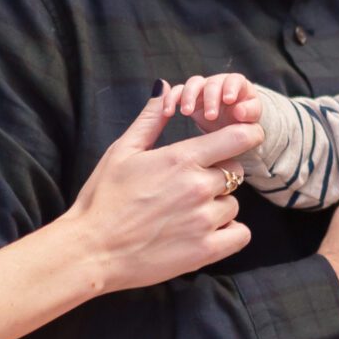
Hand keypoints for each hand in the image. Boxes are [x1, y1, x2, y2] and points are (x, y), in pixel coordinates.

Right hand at [65, 94, 260, 290]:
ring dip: (218, 206)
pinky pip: (240, 235)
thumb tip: (164, 87)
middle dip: (220, 174)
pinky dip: (229, 233)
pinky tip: (205, 232)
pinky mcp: (205, 251)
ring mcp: (204, 221)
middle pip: (236, 171)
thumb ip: (150, 119)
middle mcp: (199, 187)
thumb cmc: (103, 199)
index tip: (242, 139)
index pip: (238, 138)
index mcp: (181, 158)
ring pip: (234, 204)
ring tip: (187, 213)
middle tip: (191, 185)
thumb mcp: (122, 151)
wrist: (92, 251)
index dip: (246, 135)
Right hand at [160, 73, 263, 130]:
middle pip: (212, 83)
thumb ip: (248, 113)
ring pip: (193, 84)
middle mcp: (218, 84)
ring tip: (186, 112)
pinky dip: (171, 99)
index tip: (229, 100)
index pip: (234, 80)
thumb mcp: (249, 118)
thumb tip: (240, 112)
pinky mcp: (188, 97)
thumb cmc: (242, 119)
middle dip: (210, 98)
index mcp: (236, 86)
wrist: (228, 127)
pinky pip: (177, 92)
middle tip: (211, 116)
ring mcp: (202, 89)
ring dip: (189, 96)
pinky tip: (168, 112)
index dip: (231, 87)